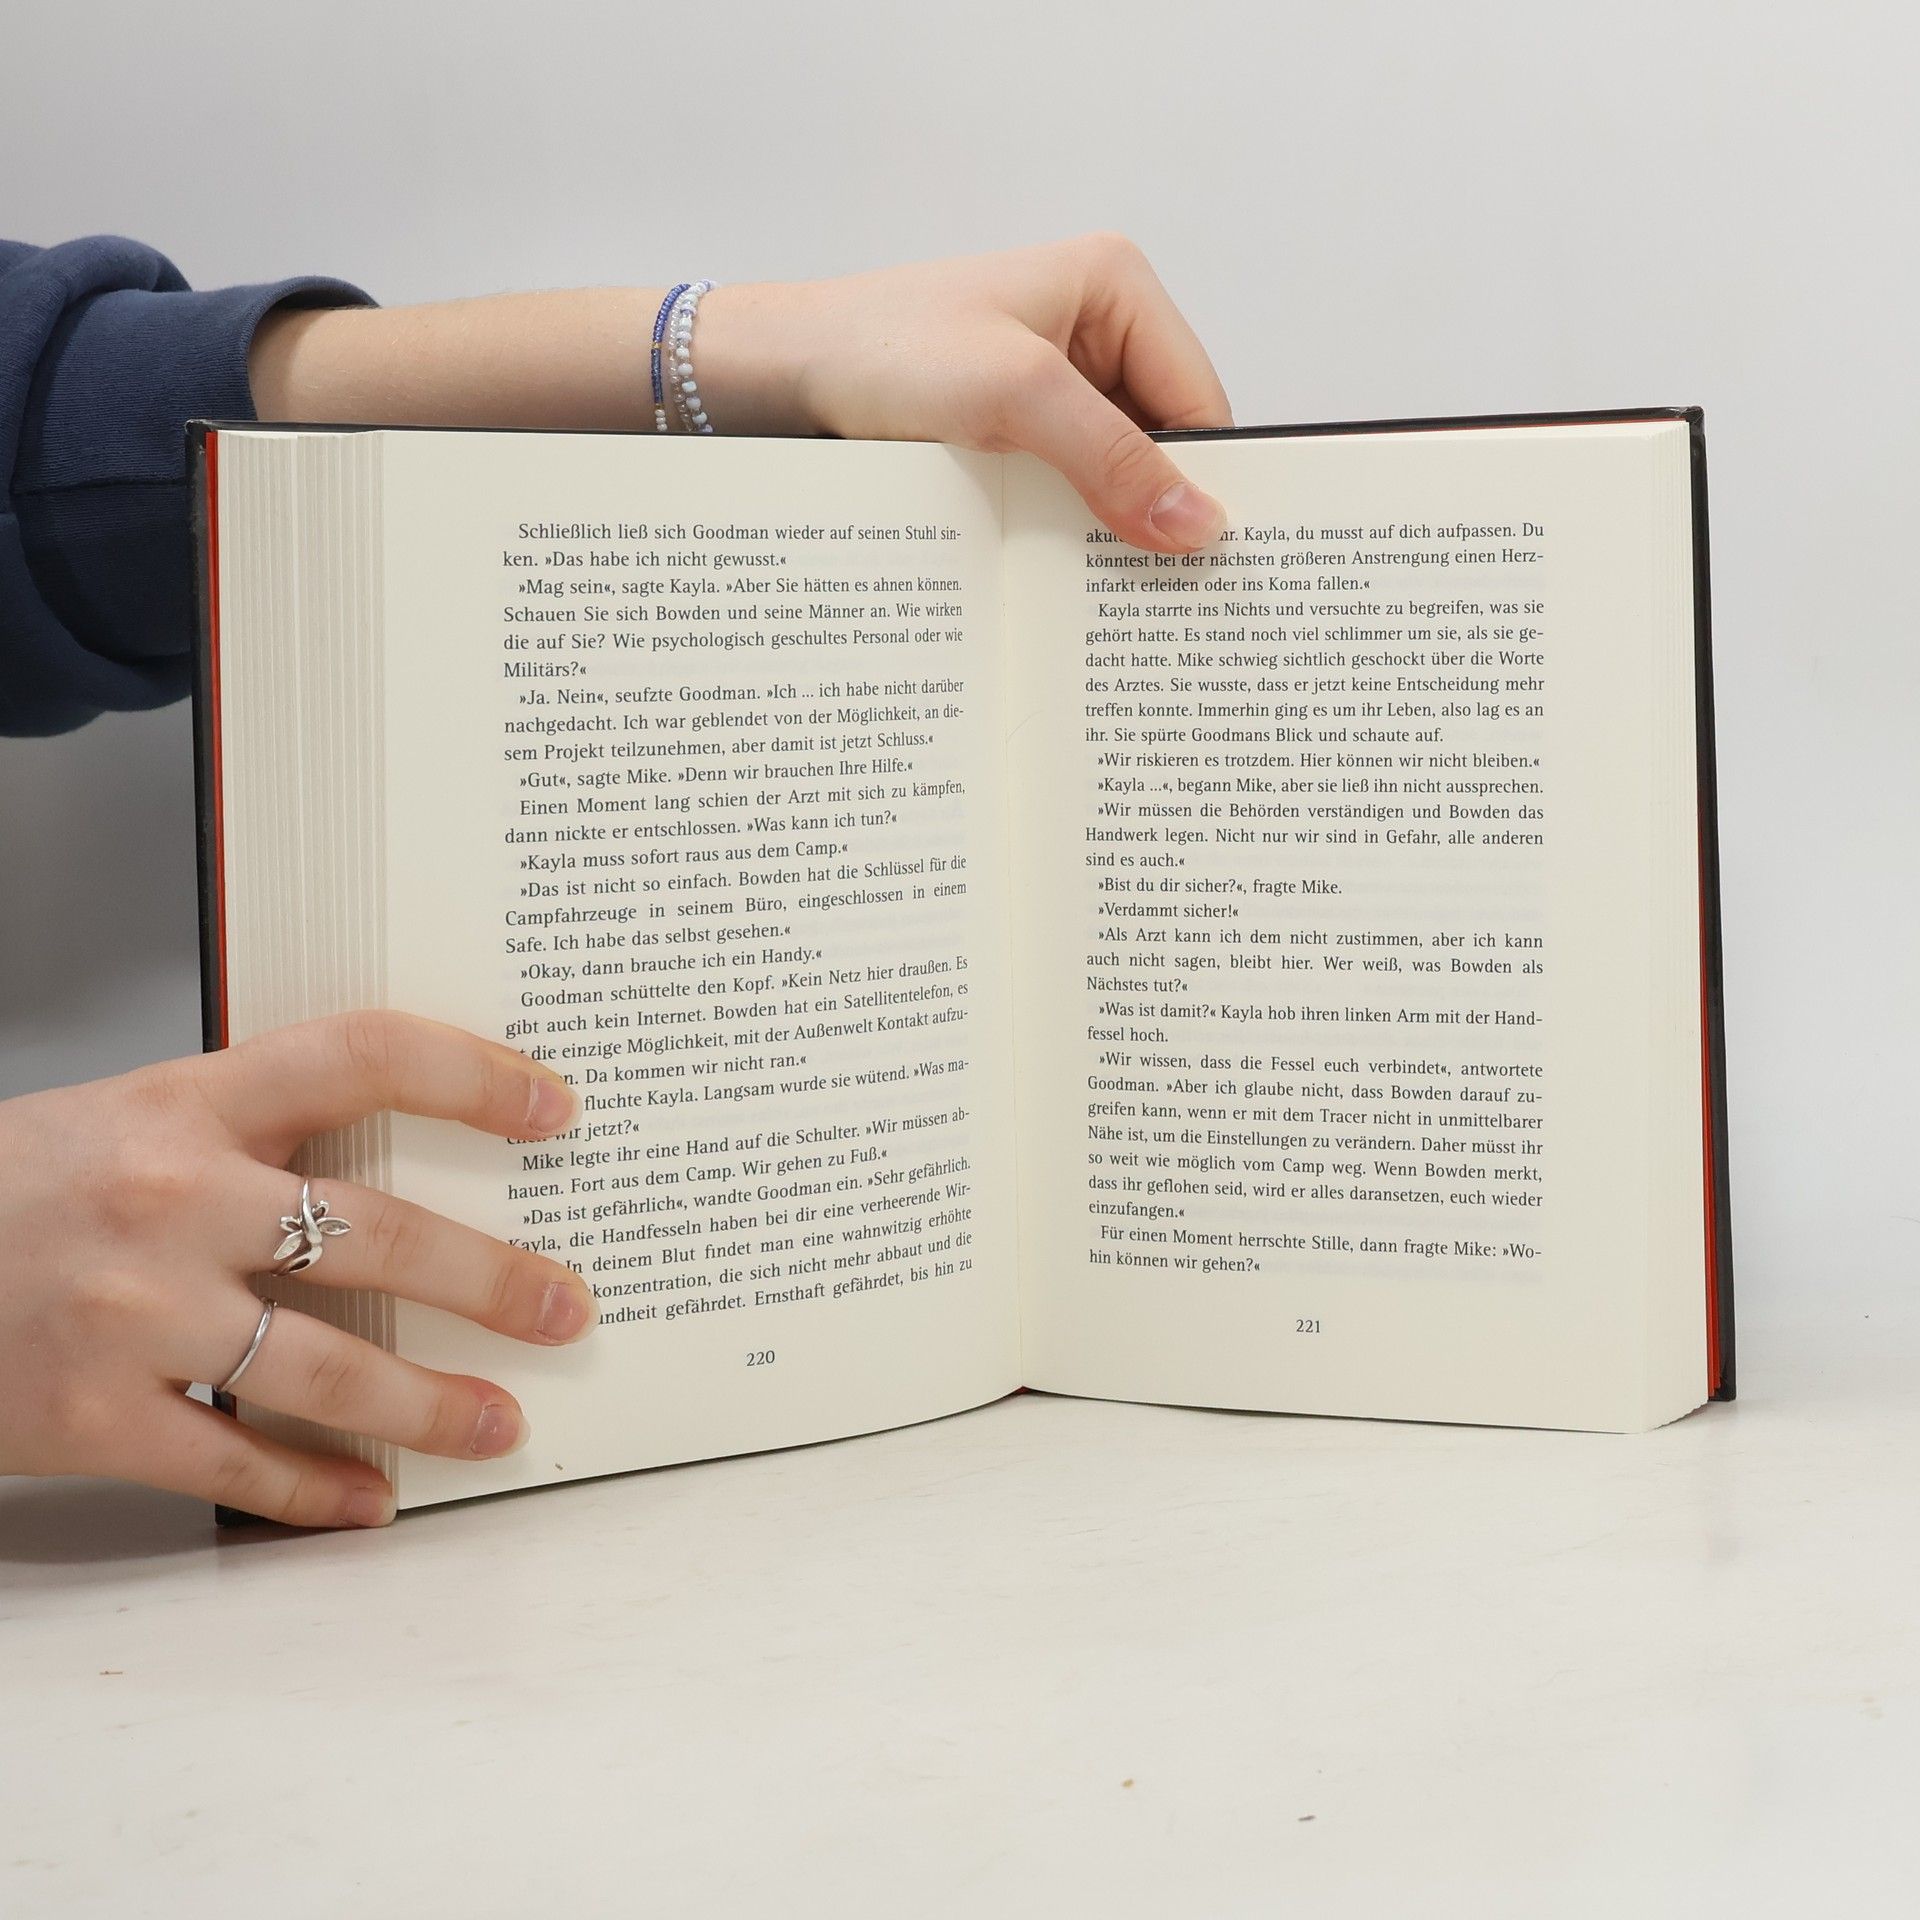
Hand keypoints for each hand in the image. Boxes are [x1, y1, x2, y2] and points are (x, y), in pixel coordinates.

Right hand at [0, 1012, 594, 1528]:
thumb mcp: (128, 1118)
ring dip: (433, 1405)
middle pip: (378, 1232)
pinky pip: (237, 1462)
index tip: (553, 1109)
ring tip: (504, 1422)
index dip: (473, 1077)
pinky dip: (317, 1490)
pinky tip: (375, 1503)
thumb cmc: (13, 1187)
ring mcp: (133, 1313)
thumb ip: (249, 1130)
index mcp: (184, 1103)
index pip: (362, 1057)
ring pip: (328, 1367)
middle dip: (494, 1279)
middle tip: (566, 1308)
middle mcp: (170, 1199)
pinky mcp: (91, 1415)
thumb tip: (403, 1164)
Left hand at [705, 232, 1235, 550]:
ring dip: (1110, 526)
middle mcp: (1095, 329)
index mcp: (1116, 288)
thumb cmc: (883, 350)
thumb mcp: (1013, 397)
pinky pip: (1069, 486)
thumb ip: (1111, 458)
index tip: (1208, 560)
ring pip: (1116, 472)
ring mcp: (1055, 382)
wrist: (782, 374)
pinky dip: (1069, 527)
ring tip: (1110, 591)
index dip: (1206, 481)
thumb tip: (1197, 523)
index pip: (1199, 401)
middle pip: (1164, 441)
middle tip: (1163, 591)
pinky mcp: (1016, 426)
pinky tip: (1062, 571)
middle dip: (1158, 508)